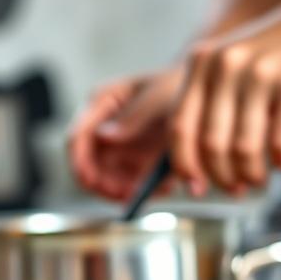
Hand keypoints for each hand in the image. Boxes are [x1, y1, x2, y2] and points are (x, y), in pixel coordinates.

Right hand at [68, 68, 183, 200]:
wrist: (202, 94)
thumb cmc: (177, 84)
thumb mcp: (158, 97)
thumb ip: (133, 117)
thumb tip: (103, 136)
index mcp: (101, 103)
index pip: (77, 137)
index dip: (79, 164)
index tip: (94, 184)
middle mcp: (103, 126)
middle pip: (87, 167)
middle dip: (104, 186)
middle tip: (129, 195)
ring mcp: (117, 147)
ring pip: (107, 182)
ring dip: (127, 192)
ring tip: (160, 188)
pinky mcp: (132, 162)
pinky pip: (129, 185)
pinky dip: (144, 191)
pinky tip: (166, 186)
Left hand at [170, 0, 280, 194]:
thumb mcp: (235, 67)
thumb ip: (211, 107)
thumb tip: (195, 172)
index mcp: (203, 62)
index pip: (179, 127)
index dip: (186, 165)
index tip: (197, 186)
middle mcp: (226, 64)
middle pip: (210, 145)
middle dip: (223, 177)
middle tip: (237, 189)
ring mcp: (260, 74)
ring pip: (242, 149)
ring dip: (252, 175)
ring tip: (260, 179)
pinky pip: (280, 144)